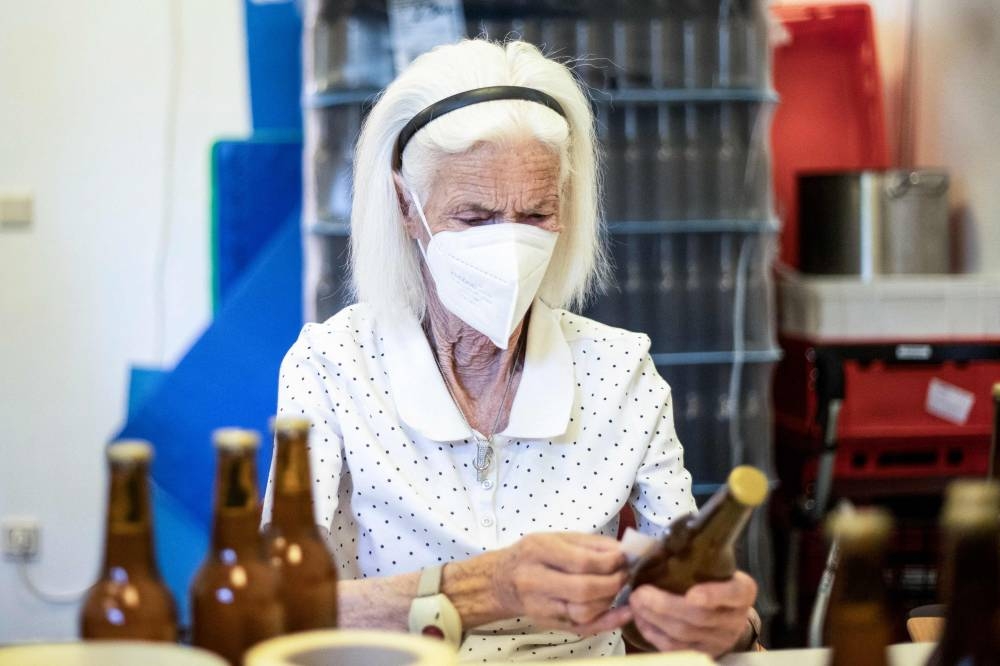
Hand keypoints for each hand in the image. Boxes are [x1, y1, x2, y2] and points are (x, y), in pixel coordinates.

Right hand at [493, 533, 632, 635]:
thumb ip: (592, 544)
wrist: (503, 580)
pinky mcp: (548, 624)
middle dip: (613, 583)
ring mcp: (540, 607)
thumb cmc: (535, 554)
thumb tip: (626, 551)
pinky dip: (607, 622)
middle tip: (626, 575)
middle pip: (584, 590)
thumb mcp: (558, 538)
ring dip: (610, 601)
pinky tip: (623, 613)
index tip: (625, 558)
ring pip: (584, 612)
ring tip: (619, 588)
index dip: (610, 562)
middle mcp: (535, 580)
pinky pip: (583, 628)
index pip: (582, 562)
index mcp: (538, 551)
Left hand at [628, 570, 757, 656]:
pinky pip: (675, 648)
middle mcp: (735, 618)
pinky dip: (654, 633)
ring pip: (684, 633)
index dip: (713, 595)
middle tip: (640, 593)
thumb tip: (658, 544)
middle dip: (665, 605)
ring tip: (635, 603)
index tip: (692, 594)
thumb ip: (696, 557)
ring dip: (654, 619)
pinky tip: (640, 619)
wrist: (725, 612)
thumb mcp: (713, 565)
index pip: (734, 593)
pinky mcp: (703, 653)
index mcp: (742, 591)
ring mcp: (720, 639)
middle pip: (699, 616)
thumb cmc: (712, 580)